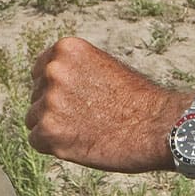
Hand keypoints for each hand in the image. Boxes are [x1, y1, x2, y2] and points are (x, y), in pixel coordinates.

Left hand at [27, 37, 181, 172]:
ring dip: (55, 128)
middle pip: (37, 96)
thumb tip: (50, 86)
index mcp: (65, 49)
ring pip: (35, 120)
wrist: (159, 125)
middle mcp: (53, 70)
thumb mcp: (104, 68)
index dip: (58, 90)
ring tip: (88, 130)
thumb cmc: (139, 100)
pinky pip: (38, 141)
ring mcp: (50, 100)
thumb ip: (74, 72)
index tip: (77, 100)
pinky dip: (55, 147)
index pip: (41, 72)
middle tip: (88, 119)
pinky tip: (81, 143)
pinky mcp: (49, 130)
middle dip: (56, 109)